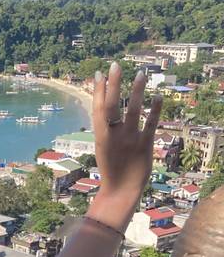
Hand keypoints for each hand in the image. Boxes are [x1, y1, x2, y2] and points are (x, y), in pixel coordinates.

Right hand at [90, 63, 161, 228]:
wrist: (120, 191)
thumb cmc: (112, 168)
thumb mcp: (102, 147)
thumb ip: (104, 128)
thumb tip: (103, 109)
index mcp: (101, 136)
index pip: (97, 108)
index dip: (98, 90)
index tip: (99, 73)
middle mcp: (114, 136)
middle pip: (112, 106)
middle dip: (113, 84)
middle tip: (115, 65)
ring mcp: (130, 140)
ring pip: (133, 111)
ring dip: (136, 91)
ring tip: (140, 74)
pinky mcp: (145, 146)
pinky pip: (151, 125)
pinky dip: (156, 110)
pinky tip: (159, 96)